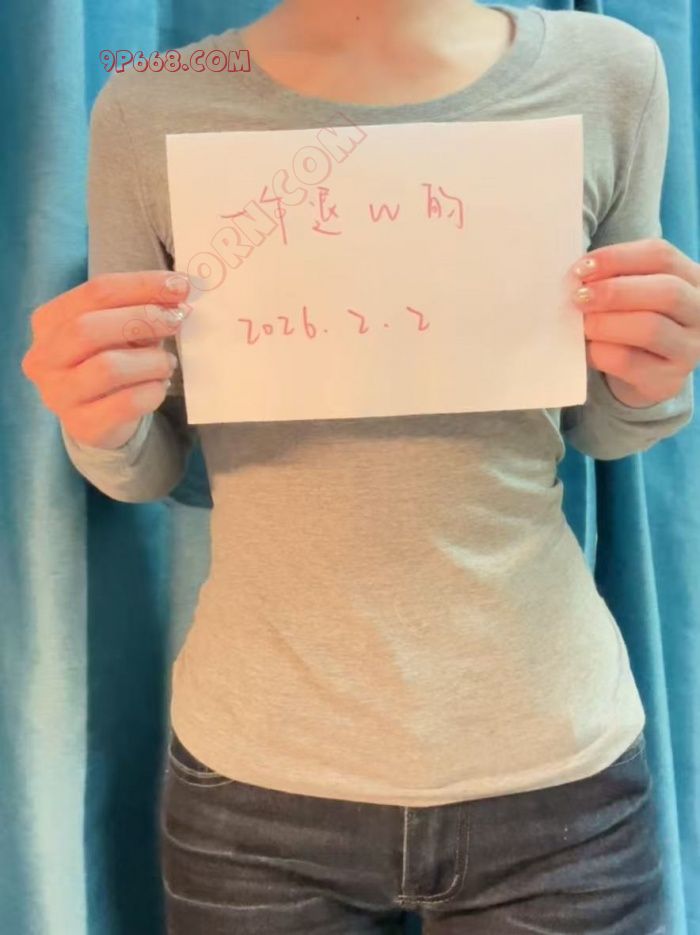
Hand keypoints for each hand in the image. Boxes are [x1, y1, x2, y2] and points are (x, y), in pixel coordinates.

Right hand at [22, 271, 191, 448]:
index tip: (180, 287)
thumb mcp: (120, 328)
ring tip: (168, 363)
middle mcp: (43, 358)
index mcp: (48, 321)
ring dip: (150, 360)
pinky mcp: (82, 425)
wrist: (102, 417)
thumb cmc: (112, 359)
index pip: (95, 292)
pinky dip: (151, 391)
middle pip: (89, 328)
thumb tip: (176, 293)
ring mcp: (58, 395)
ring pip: (107, 368)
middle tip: (176, 320)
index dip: (141, 285)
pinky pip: (124, 404)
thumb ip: (139, 308)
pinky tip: (159, 386)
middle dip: (142, 319)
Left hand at [567, 238, 699, 407]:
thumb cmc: (634, 322)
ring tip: (583, 324)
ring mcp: (689, 349)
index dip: (617, 258)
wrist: (645, 373)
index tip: (582, 268)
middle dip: (615, 292)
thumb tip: (579, 277)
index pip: (661, 255)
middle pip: (666, 291)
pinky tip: (588, 348)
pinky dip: (600, 351)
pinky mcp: (667, 380)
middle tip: (579, 297)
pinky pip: (629, 362)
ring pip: (650, 328)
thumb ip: (615, 279)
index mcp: (692, 278)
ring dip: (606, 323)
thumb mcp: (634, 294)